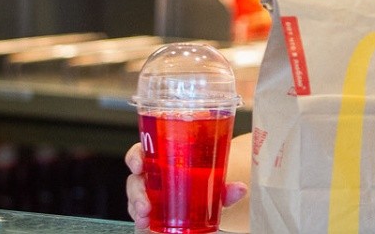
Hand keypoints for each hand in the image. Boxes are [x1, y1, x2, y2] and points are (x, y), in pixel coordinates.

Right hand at [124, 142, 247, 228]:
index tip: (138, 164)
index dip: (136, 155)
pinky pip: (137, 214)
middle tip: (144, 200)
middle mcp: (154, 177)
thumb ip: (225, 190)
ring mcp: (148, 196)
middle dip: (136, 188)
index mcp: (165, 161)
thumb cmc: (204, 192)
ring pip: (134, 196)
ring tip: (145, 213)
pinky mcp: (147, 214)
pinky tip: (144, 223)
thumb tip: (240, 189)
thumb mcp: (215, 191)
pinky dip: (139, 219)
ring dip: (137, 204)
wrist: (203, 217)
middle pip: (135, 176)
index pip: (144, 152)